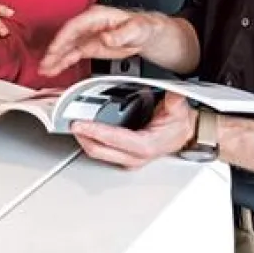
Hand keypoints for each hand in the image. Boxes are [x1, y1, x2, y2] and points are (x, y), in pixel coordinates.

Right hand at [39, 5, 157, 76]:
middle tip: (45, 64)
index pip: (74, 26)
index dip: (62, 38)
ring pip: (66, 47)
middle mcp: (88, 25)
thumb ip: (122, 34)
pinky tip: (54, 69)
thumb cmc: (143, 26)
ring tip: (45, 70)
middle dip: (54, 51)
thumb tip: (106, 37)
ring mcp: (87, 36)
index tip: (54, 50)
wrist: (148, 35)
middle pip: (66, 37)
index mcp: (97, 16)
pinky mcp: (89, 47)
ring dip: (55, 59)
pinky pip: (72, 54)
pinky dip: (62, 62)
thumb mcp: (137, 29)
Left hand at [72, 93, 196, 169]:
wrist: (184, 134)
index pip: (114, 139)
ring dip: (84, 139)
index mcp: (146, 146)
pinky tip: (84, 131)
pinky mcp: (123, 157)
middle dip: (83, 136)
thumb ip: (174, 101)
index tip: (81, 124)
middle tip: (70, 122)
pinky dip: (90, 140)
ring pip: (97, 153)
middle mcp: (134, 156)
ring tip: (73, 125)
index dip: (95, 131)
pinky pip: (101, 151)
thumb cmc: (179, 124)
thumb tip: (171, 93)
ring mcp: (127, 159)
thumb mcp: (178, 109)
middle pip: (99, 150)